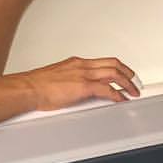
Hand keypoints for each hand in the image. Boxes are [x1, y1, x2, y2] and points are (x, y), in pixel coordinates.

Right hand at [14, 56, 140, 109]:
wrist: (28, 88)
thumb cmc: (37, 85)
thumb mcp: (57, 77)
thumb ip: (70, 81)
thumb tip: (73, 89)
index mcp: (75, 62)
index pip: (102, 62)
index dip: (117, 67)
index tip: (123, 74)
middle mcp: (82, 65)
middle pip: (113, 64)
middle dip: (128, 73)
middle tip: (135, 82)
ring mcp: (83, 75)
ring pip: (114, 73)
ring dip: (128, 83)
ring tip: (133, 91)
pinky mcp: (83, 87)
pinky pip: (107, 89)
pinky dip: (118, 95)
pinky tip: (121, 100)